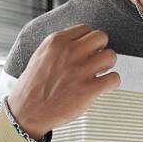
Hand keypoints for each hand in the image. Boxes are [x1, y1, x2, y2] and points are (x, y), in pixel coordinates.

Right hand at [7, 24, 120, 138]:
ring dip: (108, 66)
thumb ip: (60, 47)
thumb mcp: (41, 56)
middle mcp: (70, 52)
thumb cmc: (34, 87)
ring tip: (98, 75)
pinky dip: (112, 83)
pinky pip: (114, 79)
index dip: (88, 42)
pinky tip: (102, 87)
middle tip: (94, 63)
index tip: (85, 54)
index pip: (85, 29)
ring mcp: (80, 71)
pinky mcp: (89, 89)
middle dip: (101, 50)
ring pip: (111, 56)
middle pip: (101, 37)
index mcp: (56, 41)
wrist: (28, 112)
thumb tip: (81, 45)